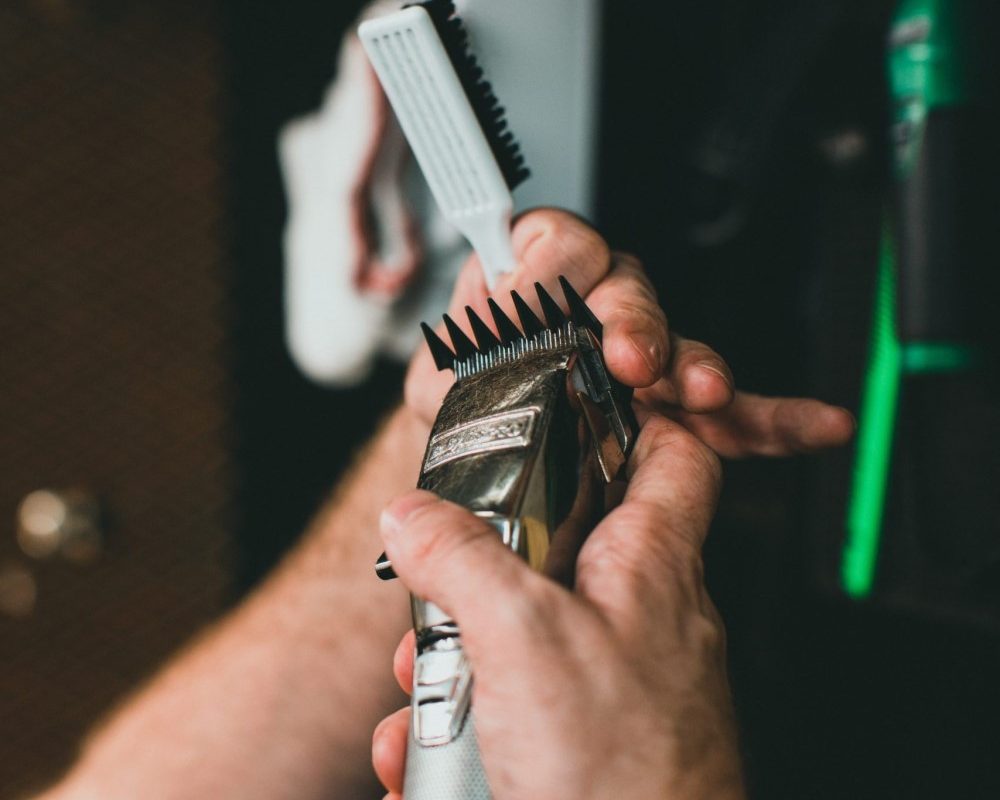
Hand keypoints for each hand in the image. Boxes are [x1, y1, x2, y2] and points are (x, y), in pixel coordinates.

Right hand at [373, 414, 744, 798]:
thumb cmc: (622, 778)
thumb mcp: (524, 639)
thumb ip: (464, 558)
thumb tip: (413, 514)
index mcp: (650, 565)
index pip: (672, 454)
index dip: (628, 415)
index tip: (562, 405)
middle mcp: (638, 615)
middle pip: (557, 542)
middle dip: (479, 568)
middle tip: (433, 592)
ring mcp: (608, 680)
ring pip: (517, 631)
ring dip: (451, 660)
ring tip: (416, 693)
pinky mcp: (578, 740)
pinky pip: (510, 706)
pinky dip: (458, 725)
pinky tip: (419, 756)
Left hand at [404, 208, 853, 456]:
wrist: (480, 486)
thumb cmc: (461, 421)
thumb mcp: (450, 371)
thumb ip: (478, 320)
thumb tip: (516, 276)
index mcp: (530, 290)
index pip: (557, 243)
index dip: (562, 262)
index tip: (560, 291)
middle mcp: (590, 315)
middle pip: (629, 290)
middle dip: (635, 323)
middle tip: (631, 359)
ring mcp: (636, 364)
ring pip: (680, 348)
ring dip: (696, 367)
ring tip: (700, 392)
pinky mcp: (670, 413)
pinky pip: (727, 411)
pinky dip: (771, 420)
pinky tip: (815, 425)